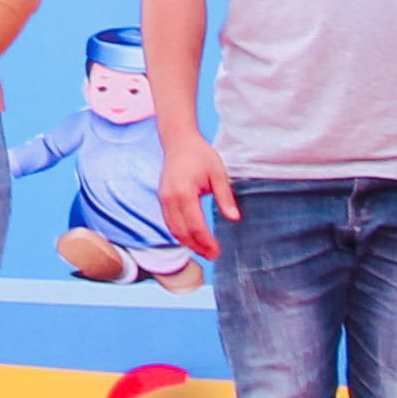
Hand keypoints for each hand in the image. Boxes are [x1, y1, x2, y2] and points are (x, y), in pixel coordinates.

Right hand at [157, 130, 237, 262]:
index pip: (195, 225)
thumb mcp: (218, 173)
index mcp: (184, 192)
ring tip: (204, 251)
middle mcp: (170, 198)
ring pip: (173, 229)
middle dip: (197, 247)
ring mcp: (163, 198)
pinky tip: (192, 238)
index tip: (217, 251)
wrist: (179, 141)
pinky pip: (170, 222)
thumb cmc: (200, 155)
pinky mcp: (162, 198)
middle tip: (212, 256)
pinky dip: (180, 233)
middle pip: (182, 232)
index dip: (206, 242)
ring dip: (188, 243)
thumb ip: (225, 197)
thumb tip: (234, 218)